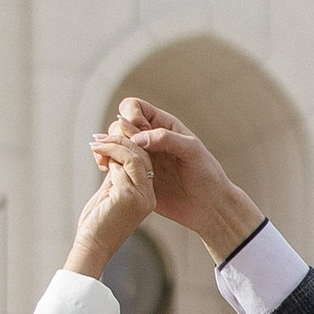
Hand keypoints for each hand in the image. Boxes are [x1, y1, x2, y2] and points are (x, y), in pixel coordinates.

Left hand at [66, 133, 156, 282]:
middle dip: (121, 140)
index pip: (144, 161)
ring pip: (133, 156)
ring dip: (113, 145)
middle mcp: (148, 195)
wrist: (92, 246)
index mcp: (147, 195)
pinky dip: (109, 154)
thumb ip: (116, 174)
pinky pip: (122, 165)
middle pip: (142, 155)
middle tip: (99, 137)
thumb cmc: (98, 223)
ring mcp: (141, 196)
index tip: (107, 137)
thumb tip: (113, 151)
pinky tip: (97, 153)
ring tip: (96, 143)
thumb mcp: (110, 193)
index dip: (127, 145)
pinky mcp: (129, 196)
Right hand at [100, 98, 262, 261]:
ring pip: (113, 146)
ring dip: (106, 149)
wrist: (207, 206)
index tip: (137, 130)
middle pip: (119, 126)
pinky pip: (113, 167)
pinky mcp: (134, 177)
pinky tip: (107, 170)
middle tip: (121, 151)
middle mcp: (148, 139)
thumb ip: (166, 139)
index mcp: (162, 125)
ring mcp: (139, 158)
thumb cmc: (206, 175)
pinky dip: (106, 165)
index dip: (130, 115)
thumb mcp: (191, 151)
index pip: (134, 107)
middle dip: (116, 135)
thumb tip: (137, 138)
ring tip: (106, 160)